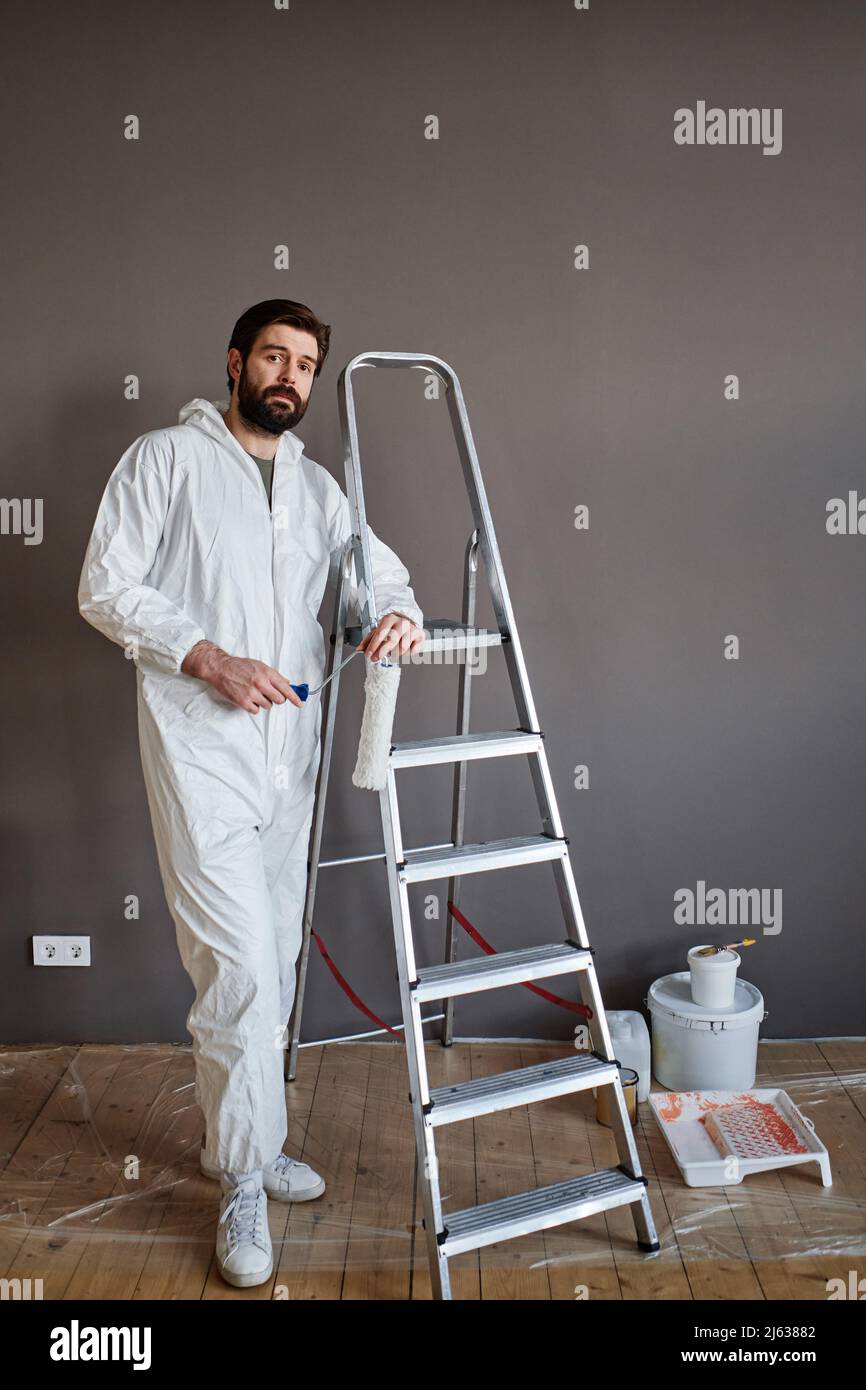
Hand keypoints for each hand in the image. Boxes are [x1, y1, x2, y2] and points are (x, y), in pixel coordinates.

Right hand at [182, 640, 303, 712]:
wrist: (221, 668)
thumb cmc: (239, 666)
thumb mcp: (260, 665)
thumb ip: (274, 675)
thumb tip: (287, 684)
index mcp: (267, 673)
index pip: (286, 688)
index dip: (294, 697)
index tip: (299, 703)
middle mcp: (261, 683)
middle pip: (279, 700)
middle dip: (276, 698)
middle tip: (269, 694)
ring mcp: (252, 693)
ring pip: (268, 706)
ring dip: (264, 702)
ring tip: (255, 693)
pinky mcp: (243, 702)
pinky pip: (256, 710)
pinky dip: (254, 707)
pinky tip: (249, 699)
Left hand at [359, 613, 424, 661]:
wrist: (408, 622)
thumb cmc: (392, 628)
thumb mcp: (378, 631)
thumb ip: (368, 641)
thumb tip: (359, 649)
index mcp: (390, 619)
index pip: (381, 633)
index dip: (373, 645)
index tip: (369, 654)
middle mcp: (402, 622)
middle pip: (392, 640)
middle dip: (382, 651)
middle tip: (376, 658)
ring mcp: (412, 629)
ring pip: (402, 648)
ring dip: (395, 653)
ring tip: (393, 650)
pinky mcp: (420, 636)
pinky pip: (412, 651)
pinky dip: (406, 654)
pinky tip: (403, 649)